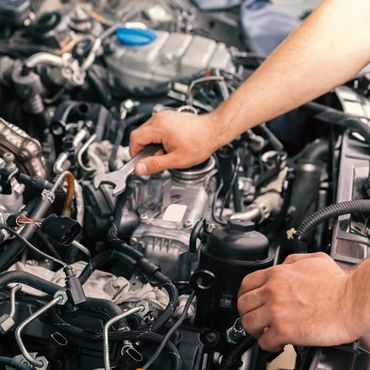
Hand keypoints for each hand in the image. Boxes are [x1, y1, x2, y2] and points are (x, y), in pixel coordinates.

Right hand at [129, 111, 221, 175]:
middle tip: (159, 158)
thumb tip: (140, 168)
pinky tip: (171, 145)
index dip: (135, 153)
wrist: (214, 130)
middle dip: (146, 149)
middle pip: (140, 135)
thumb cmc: (200, 142)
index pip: (135, 139)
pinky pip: (156, 129)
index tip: (142, 162)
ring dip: (153, 144)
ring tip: (167, 151)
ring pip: (148, 132)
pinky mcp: (169, 117)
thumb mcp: (176, 160)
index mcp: (159, 127)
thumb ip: (155, 165)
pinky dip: (159, 139)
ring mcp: (164, 116)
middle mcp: (159, 119)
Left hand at [237, 252, 357, 351]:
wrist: (352, 301)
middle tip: (253, 317)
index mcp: (276, 274)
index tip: (247, 300)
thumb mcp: (312, 260)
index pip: (246, 283)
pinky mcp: (284, 330)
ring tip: (262, 331)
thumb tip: (283, 265)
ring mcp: (276, 310)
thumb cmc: (337, 283)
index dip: (244, 294)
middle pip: (243, 303)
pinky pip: (264, 341)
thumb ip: (291, 261)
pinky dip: (267, 344)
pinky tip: (275, 342)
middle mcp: (272, 291)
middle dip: (246, 312)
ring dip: (254, 329)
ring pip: (248, 323)